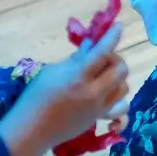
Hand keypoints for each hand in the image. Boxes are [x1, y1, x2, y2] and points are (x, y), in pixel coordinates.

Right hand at [4, 22, 131, 153]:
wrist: (32, 129)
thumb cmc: (36, 96)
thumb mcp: (52, 71)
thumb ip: (75, 59)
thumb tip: (91, 46)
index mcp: (78, 76)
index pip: (102, 52)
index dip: (112, 37)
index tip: (119, 26)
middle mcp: (94, 92)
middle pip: (120, 70)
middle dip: (114, 58)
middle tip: (102, 57)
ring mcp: (99, 107)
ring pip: (124, 87)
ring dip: (117, 77)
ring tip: (103, 76)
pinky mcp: (99, 118)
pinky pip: (121, 109)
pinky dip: (119, 100)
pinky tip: (109, 95)